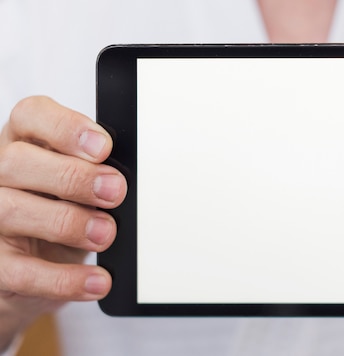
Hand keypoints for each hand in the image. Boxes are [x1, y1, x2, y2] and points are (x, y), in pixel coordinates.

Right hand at [0, 96, 126, 346]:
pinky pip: (19, 271)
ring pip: (10, 210)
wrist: (32, 270)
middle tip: (115, 192)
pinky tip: (96, 280)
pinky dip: (63, 279)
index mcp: (24, 142)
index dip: (65, 128)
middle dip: (72, 177)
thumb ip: (97, 172)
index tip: (103, 146)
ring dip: (67, 223)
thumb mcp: (80, 186)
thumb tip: (124, 180)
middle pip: (18, 161)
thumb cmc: (61, 211)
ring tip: (106, 234)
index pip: (31, 116)